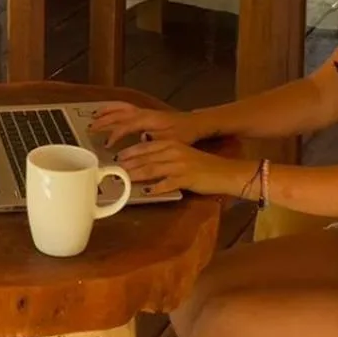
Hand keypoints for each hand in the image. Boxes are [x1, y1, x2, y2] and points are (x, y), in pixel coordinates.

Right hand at [88, 103, 203, 147]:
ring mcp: (142, 111)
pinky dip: (113, 108)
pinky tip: (107, 113)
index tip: (108, 146)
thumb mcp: (170, 141)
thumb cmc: (183, 133)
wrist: (194, 124)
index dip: (115, 135)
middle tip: (90, 129)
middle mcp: (142, 112)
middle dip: (103, 121)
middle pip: (118, 113)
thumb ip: (154, 141)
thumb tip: (139, 142)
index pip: (126, 125)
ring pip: (120, 108)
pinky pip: (124, 107)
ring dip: (106, 112)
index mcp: (148, 119)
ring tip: (93, 117)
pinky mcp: (143, 113)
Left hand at [116, 140, 253, 197]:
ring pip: (152, 170)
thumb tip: (145, 160)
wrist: (223, 171)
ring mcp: (179, 165)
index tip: (116, 158)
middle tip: (114, 171)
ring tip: (124, 180)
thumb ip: (164, 154)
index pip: (145, 147)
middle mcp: (172, 151)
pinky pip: (167, 184)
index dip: (129, 152)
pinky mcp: (185, 178)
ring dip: (136, 176)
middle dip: (128, 165)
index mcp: (170, 144)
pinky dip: (156, 188)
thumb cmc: (201, 164)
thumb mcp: (181, 154)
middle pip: (145, 158)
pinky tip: (146, 192)